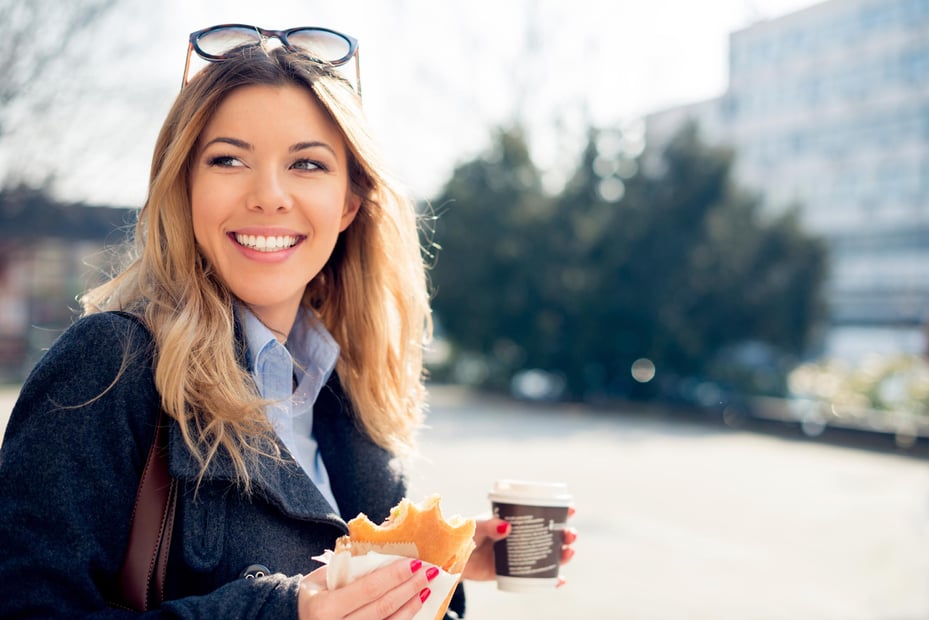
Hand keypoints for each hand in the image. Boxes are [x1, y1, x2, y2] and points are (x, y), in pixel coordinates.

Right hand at [298, 558, 432, 618]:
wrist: (292, 619)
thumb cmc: (311, 595)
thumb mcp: (324, 578)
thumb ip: (351, 569)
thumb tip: (388, 556)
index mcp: (325, 608)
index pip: (369, 588)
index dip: (395, 575)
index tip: (415, 562)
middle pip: (383, 608)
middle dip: (409, 588)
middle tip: (429, 573)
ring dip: (411, 607)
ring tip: (425, 590)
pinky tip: (413, 608)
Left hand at [462, 507, 577, 584]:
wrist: (453, 559)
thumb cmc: (464, 536)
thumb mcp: (476, 527)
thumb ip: (488, 525)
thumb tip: (506, 526)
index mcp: (514, 520)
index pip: (539, 512)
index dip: (557, 510)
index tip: (570, 508)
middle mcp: (520, 537)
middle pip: (550, 534)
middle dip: (565, 534)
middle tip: (570, 534)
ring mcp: (519, 555)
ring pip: (548, 555)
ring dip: (562, 554)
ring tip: (568, 553)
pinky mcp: (514, 573)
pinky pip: (536, 577)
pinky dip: (550, 580)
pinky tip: (559, 580)